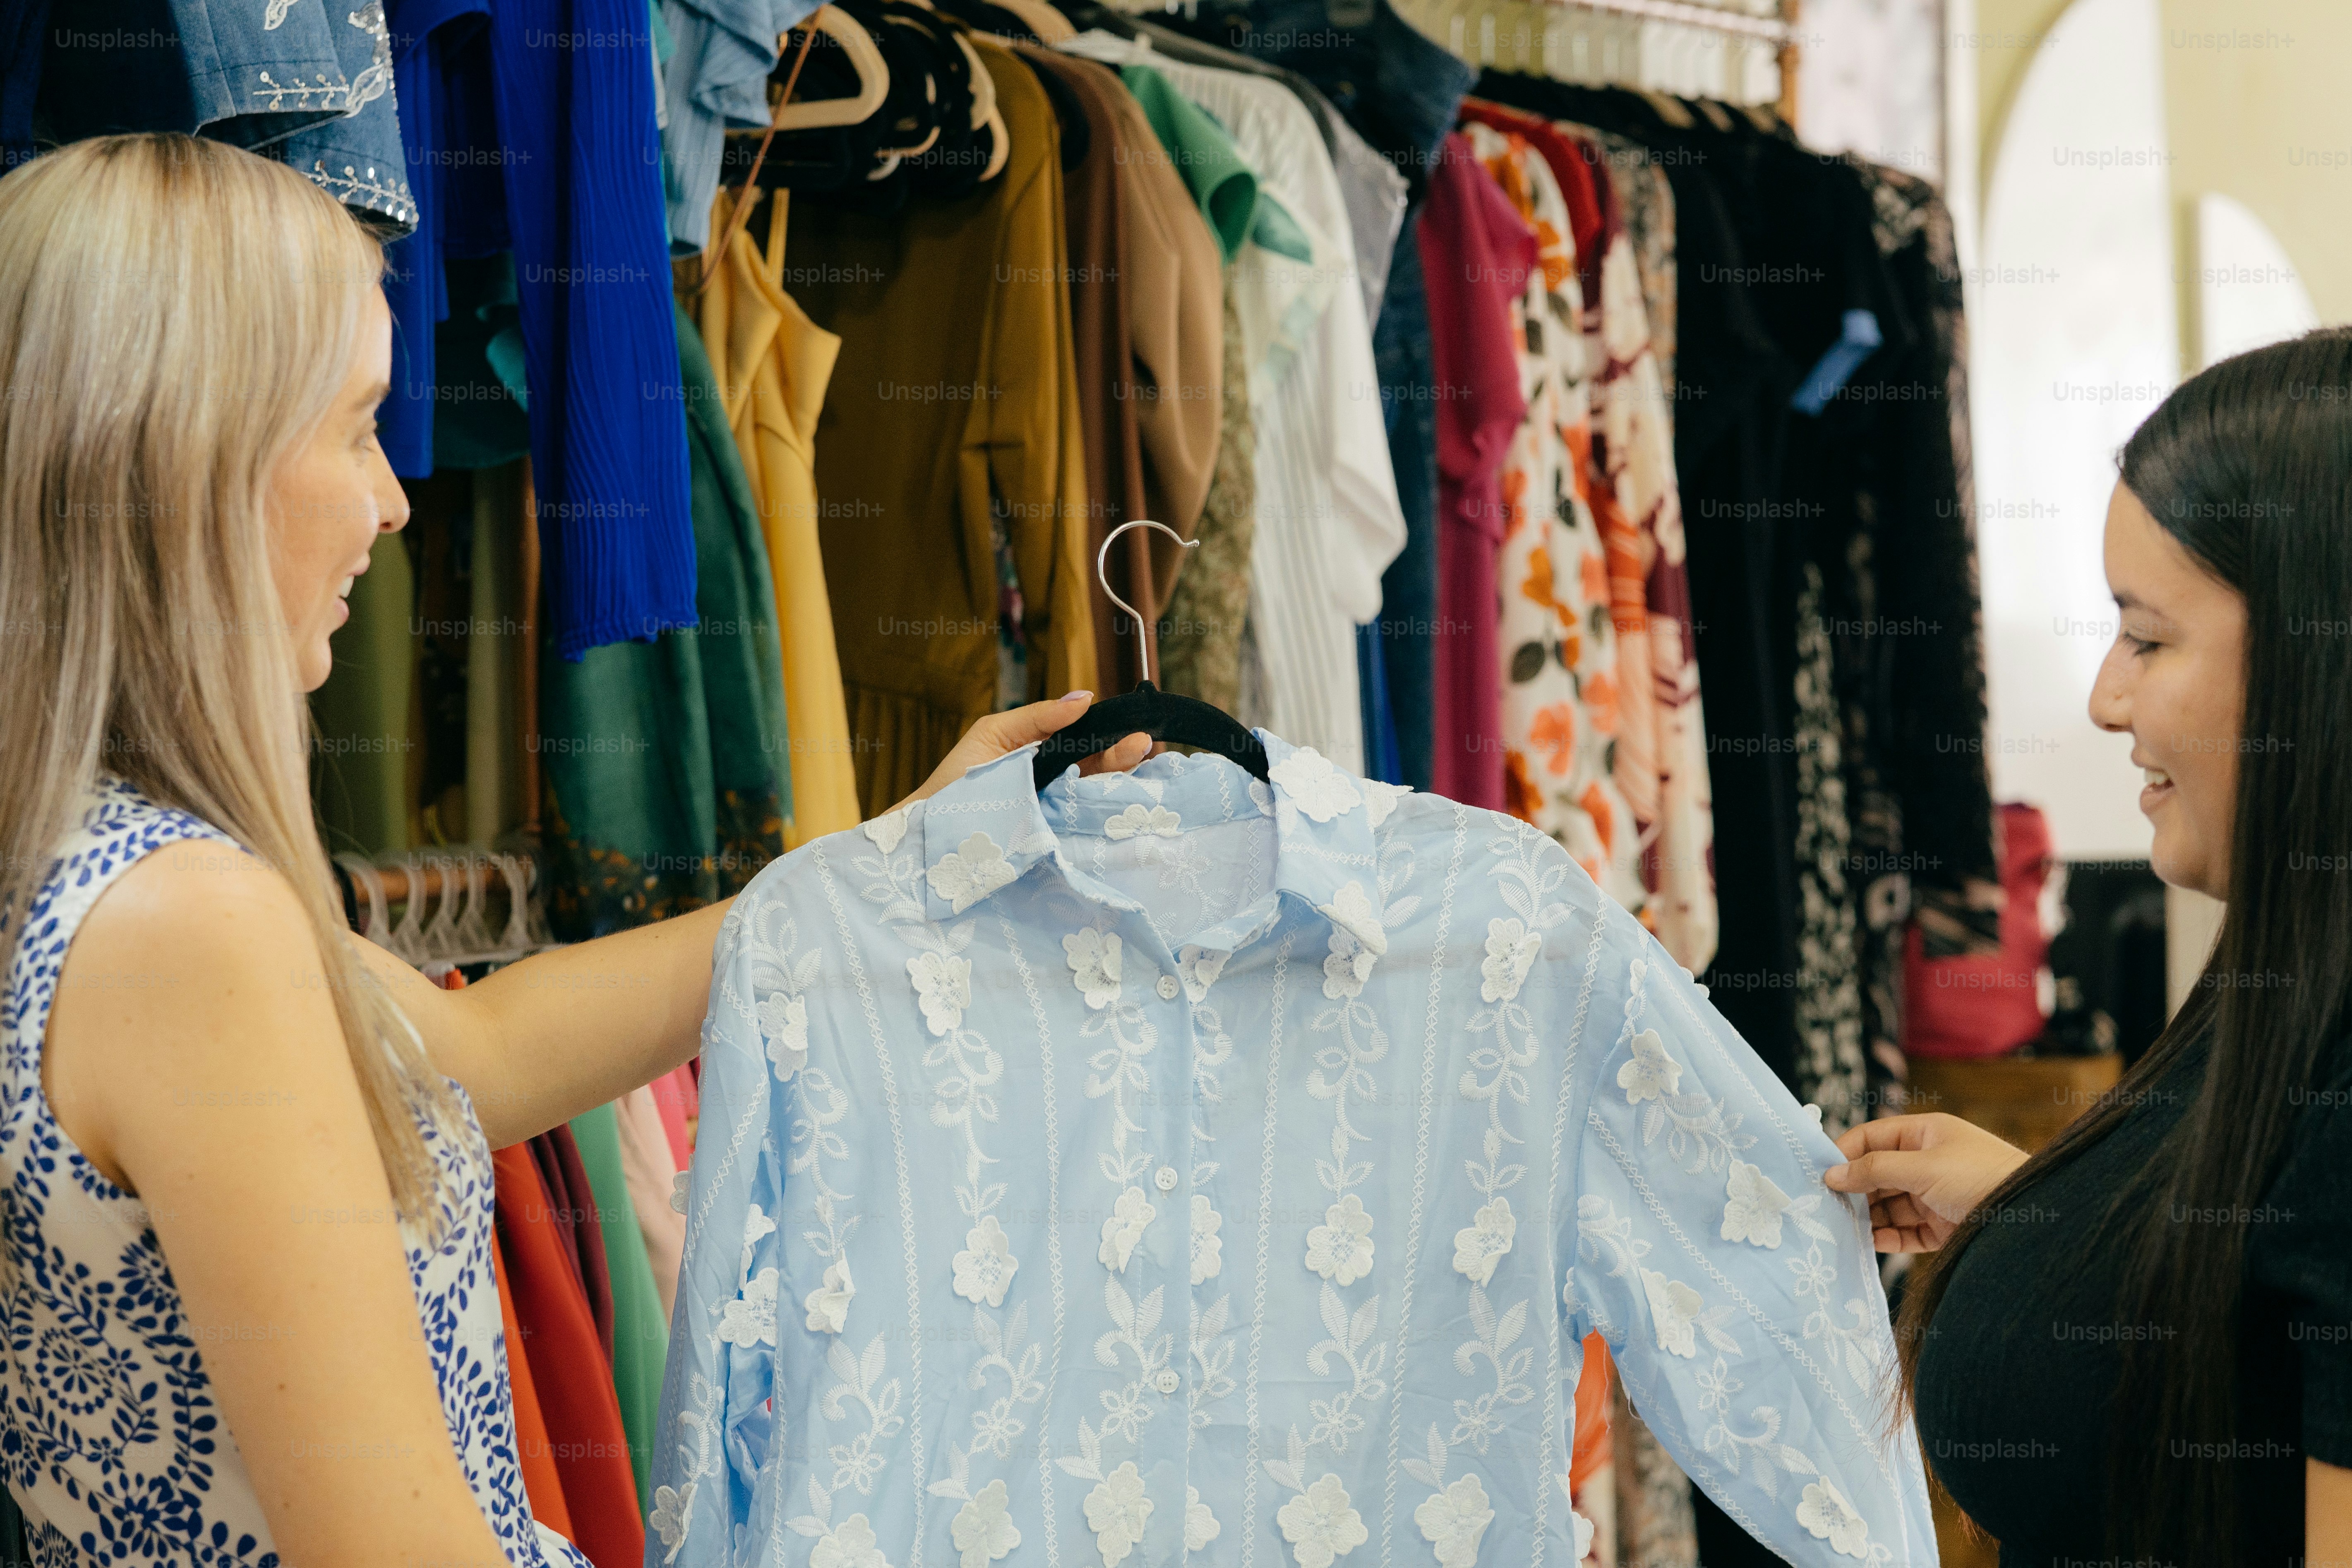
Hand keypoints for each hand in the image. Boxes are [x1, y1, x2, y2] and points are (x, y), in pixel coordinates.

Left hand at [892, 691, 1161, 812]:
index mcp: (1044, 755)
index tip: (1133, 730)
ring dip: (1116, 781)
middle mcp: (1053, 784)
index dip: (1110, 735)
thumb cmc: (955, 780)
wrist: (928, 832)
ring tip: (1137, 762)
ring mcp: (1052, 813)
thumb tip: (1085, 697)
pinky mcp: (1047, 840)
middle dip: (1120, 755)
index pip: (1086, 741)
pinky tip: (1116, 803)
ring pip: (1093, 795)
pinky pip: (1078, 826)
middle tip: (1142, 745)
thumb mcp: (994, 734)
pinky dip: (1098, 815)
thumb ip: (1038, 716)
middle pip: (1096, 768)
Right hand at [1822, 1113, 2029, 1252]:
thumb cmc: (1981, 1178)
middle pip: (1877, 1174)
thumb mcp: (1923, 1167)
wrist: (2034, 1220)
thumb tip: (1832, 1175)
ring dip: (1865, 1217)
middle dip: (1852, 1190)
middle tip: (1823, 1207)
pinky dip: (1885, 1238)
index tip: (1818, 1174)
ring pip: (1888, 1206)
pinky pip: (1904, 1232)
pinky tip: (1867, 1243)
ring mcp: (1934, 1196)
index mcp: (1924, 1135)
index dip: (1844, 1153)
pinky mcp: (1942, 1228)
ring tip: (1839, 1229)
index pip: (1872, 1137)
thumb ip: (1875, 1169)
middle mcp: (1927, 1163)